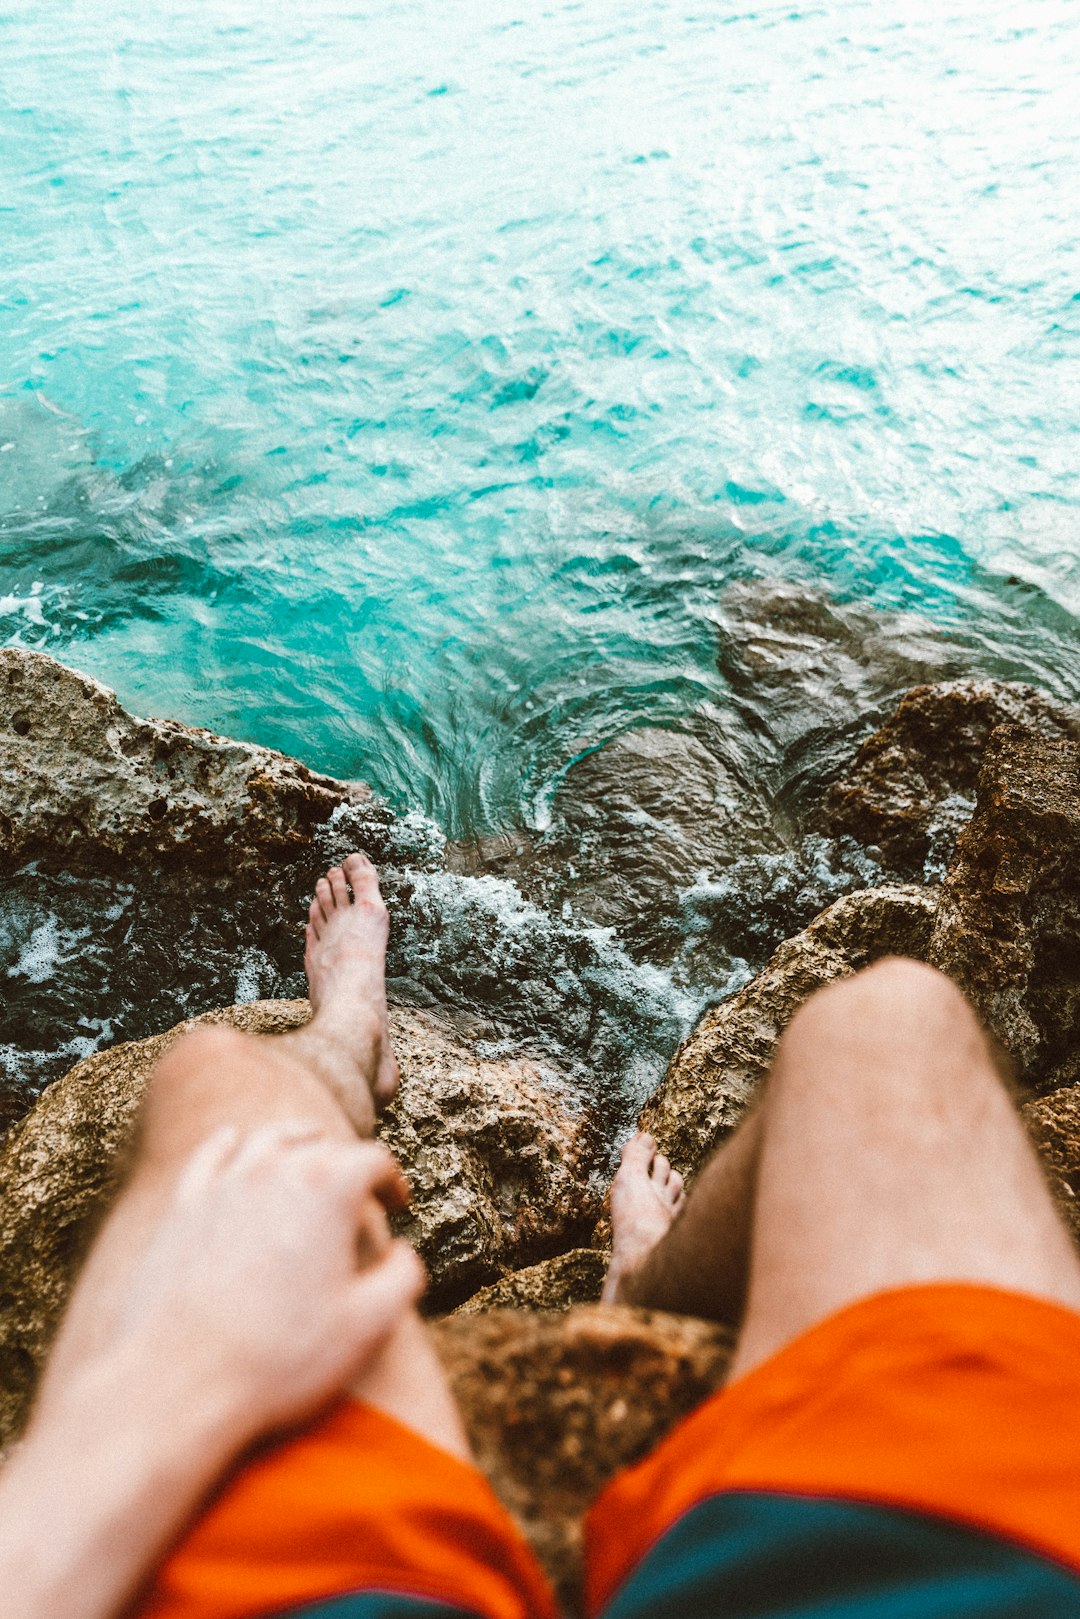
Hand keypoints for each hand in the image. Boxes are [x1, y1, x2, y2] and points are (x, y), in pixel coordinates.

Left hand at [2, 1124, 423, 1618]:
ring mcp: (224, 1183)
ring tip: (308, 1150)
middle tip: (359, 1188)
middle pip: (322, 1143)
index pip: (374, 1160)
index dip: (393, 1181)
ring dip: (296, 1141)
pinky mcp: (182, 1207)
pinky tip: (234, 1143)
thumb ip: (403, 1277)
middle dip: (347, 1161)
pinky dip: (229, 1144)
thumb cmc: (280, 1358)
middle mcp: (275, 1168)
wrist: (180, 1383)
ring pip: (268, 1139)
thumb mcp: (369, 1325)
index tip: (397, 1205)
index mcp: (328, 1187)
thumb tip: (402, 1253)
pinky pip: (211, 1155)